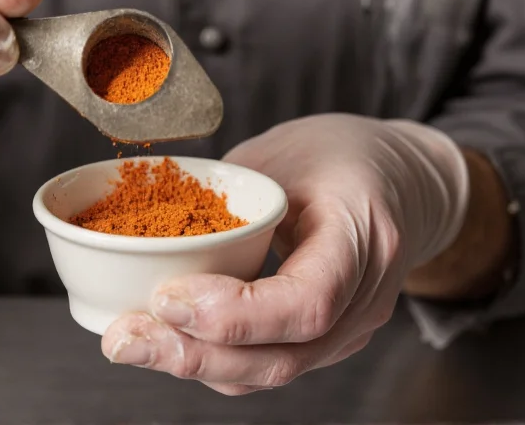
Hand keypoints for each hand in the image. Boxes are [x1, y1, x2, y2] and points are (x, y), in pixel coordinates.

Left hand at [102, 114, 467, 394]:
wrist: (399, 179)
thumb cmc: (336, 155)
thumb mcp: (278, 154)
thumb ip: (220, 199)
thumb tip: (142, 240)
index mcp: (361, 235)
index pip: (306, 301)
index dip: (233, 314)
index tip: (165, 297)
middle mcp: (366, 297)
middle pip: (283, 357)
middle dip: (194, 356)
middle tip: (125, 338)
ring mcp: (352, 327)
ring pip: (271, 371)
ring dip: (194, 365)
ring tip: (130, 343)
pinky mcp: (329, 339)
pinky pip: (270, 363)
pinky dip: (214, 360)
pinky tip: (166, 342)